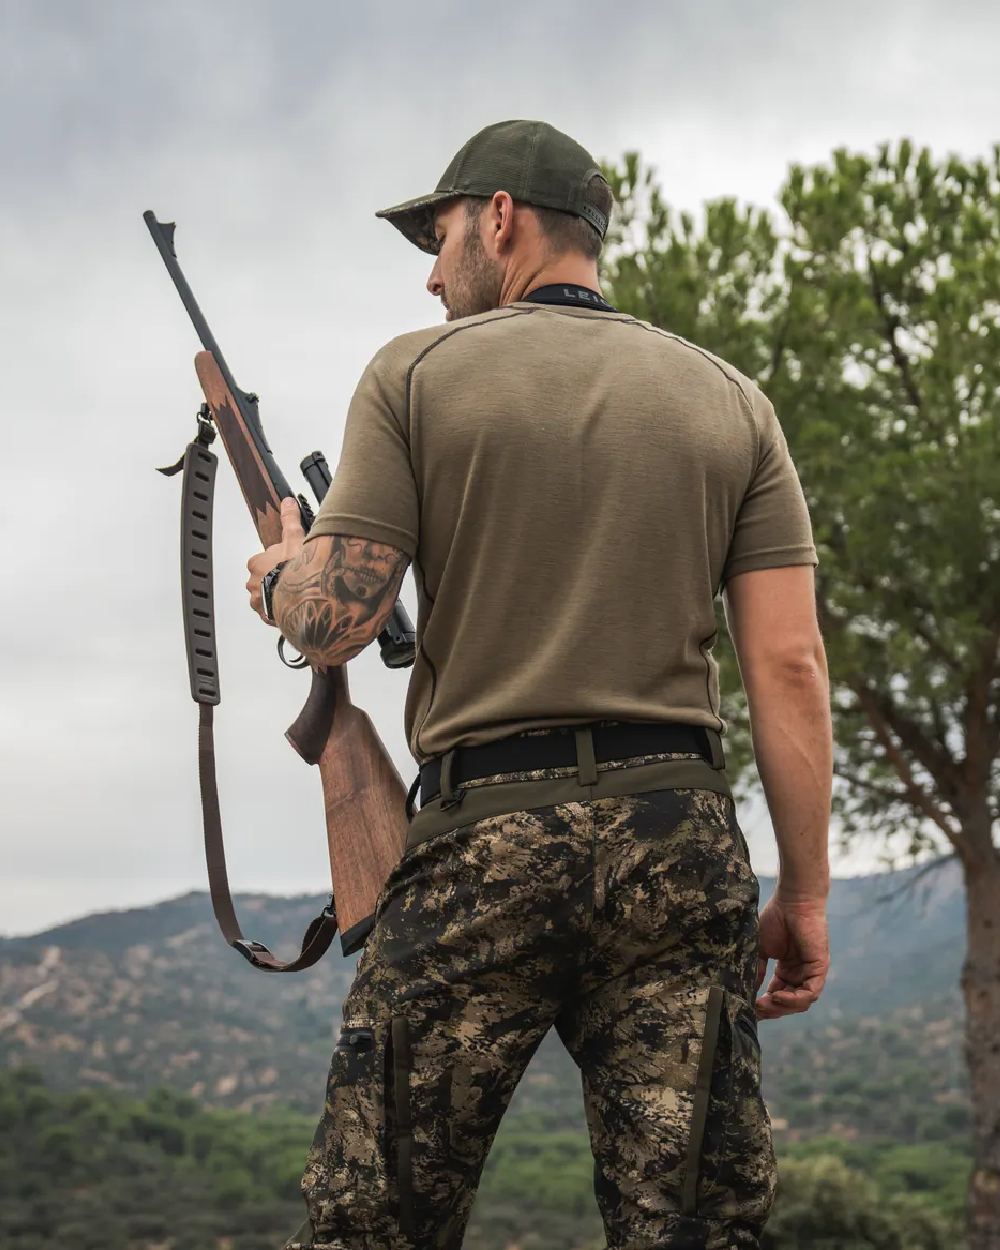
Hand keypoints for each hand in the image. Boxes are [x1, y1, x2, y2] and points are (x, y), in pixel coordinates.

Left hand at [246, 497, 304, 623]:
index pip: (262, 561)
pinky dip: (279, 612)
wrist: (299, 597)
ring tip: (294, 596)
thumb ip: (289, 520)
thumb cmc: (294, 569)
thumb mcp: (294, 538)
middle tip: (293, 580)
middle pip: (262, 580)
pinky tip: (292, 609)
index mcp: (256, 563)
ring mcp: (258, 601)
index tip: (288, 563)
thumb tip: (288, 502)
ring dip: (276, 597)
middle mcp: (252, 583)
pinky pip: (271, 614)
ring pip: (266, 598)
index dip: (277, 561)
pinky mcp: (266, 617)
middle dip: (275, 581)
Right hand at [755, 894, 828, 1020]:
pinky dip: (795, 999)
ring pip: (800, 1003)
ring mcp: (810, 972)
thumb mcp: (760, 949)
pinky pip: (810, 993)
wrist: (792, 901)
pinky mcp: (819, 968)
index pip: (777, 996)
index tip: (749, 1008)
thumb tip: (748, 993)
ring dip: (782, 1006)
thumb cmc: (775, 918)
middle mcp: (800, 974)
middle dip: (772, 1009)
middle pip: (789, 1003)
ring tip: (765, 1003)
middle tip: (756, 1009)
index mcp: (787, 970)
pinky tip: (778, 996)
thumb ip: (756, 970)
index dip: (765, 1005)